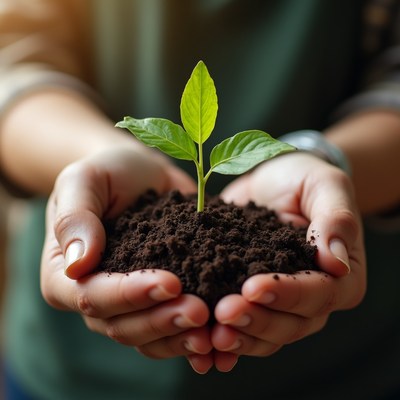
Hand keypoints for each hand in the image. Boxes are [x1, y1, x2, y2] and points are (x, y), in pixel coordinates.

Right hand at [40, 145, 212, 370]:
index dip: (130, 294)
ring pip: (148, 336)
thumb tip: (78, 265)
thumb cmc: (109, 172)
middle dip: (162, 320)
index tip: (170, 282)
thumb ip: (74, 218)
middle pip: (122, 326)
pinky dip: (191, 336)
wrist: (141, 174)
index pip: (92, 296)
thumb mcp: (84, 180)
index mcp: (66, 274)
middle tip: (200, 311)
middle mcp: (95, 296)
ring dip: (180, 336)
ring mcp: (129, 303)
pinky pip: (170, 329)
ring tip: (213, 326)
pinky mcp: (157, 300)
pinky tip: (217, 336)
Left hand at [211, 152, 365, 370]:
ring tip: (210, 333)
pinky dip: (224, 340)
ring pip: (265, 335)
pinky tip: (202, 345)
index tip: (252, 287)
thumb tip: (336, 262)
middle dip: (256, 321)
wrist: (274, 181)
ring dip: (238, 337)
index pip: (318, 294)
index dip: (286, 295)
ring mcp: (281, 304)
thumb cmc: (304, 180)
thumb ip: (335, 219)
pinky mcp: (252, 300)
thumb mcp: (326, 186)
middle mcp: (312, 298)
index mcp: (340, 276)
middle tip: (223, 313)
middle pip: (290, 324)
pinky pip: (242, 329)